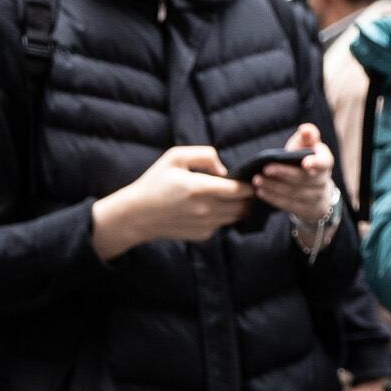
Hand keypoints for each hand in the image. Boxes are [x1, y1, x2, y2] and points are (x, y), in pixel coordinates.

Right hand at [91, 145, 250, 256]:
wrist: (139, 214)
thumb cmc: (156, 182)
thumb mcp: (174, 157)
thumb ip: (204, 155)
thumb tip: (224, 170)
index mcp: (199, 188)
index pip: (238, 190)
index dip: (249, 185)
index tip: (251, 178)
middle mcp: (205, 210)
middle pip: (242, 206)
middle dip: (248, 197)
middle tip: (247, 188)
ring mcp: (205, 225)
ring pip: (236, 217)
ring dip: (239, 208)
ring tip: (233, 196)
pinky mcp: (203, 235)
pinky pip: (222, 225)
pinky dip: (224, 217)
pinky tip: (214, 208)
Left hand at [255, 120, 339, 239]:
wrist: (315, 189)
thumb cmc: (305, 159)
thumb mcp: (307, 146)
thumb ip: (307, 136)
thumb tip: (305, 129)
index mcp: (324, 162)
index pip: (324, 162)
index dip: (316, 163)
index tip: (305, 163)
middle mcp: (322, 181)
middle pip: (302, 178)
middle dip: (284, 173)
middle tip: (266, 168)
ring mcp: (314, 197)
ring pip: (293, 192)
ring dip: (274, 187)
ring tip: (257, 180)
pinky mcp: (304, 208)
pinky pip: (288, 204)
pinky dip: (273, 198)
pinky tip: (260, 192)